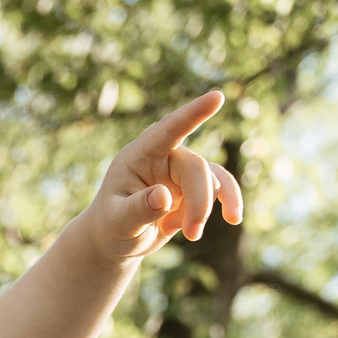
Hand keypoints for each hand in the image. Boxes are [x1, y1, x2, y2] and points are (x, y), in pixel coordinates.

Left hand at [85, 91, 242, 261]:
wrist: (116, 240)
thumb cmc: (111, 227)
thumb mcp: (117, 222)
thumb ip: (138, 209)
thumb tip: (164, 197)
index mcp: (139, 155)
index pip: (169, 130)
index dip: (193, 113)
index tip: (217, 97)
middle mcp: (163, 157)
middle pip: (197, 168)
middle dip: (199, 203)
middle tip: (191, 234)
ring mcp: (180, 170)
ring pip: (212, 180)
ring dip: (205, 210)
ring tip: (191, 236)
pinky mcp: (193, 186)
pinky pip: (220, 189)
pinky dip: (225, 205)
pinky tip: (227, 221)